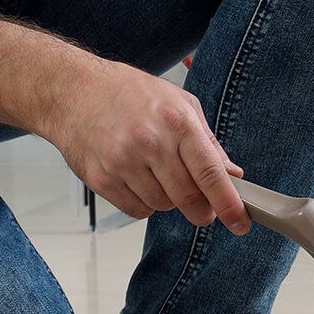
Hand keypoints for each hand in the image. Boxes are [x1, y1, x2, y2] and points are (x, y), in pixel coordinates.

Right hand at [31, 61, 250, 233]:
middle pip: (188, 197)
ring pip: (163, 205)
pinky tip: (138, 180)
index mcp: (177, 121)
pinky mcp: (101, 178)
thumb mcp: (180, 103)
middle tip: (203, 209)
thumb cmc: (129, 93)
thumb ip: (208, 143)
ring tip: (158, 175)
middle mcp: (150, 142)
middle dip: (202, 210)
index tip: (240, 222)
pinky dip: (144, 202)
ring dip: (169, 200)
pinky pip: (137, 209)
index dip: (229, 203)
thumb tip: (232, 175)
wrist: (72, 91)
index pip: (211, 174)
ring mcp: (123, 161)